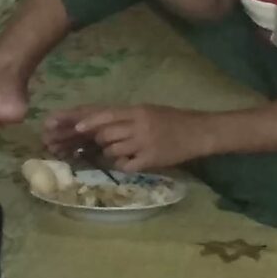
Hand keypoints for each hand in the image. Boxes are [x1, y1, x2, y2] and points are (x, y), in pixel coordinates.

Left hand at [43, 104, 211, 172]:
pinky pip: (126, 166)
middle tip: (107, 142)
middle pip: (107, 135)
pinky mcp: (151, 160)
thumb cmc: (172, 120)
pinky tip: (132, 161)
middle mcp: (139, 126)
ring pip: (113, 151)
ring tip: (125, 150)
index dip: (91, 122)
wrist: (198, 132)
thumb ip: (127, 117)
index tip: (78, 128)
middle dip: (101, 141)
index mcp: (138, 111)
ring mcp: (144, 144)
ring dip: (112, 153)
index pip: (108, 115)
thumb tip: (102, 124)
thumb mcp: (148, 111)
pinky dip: (124, 165)